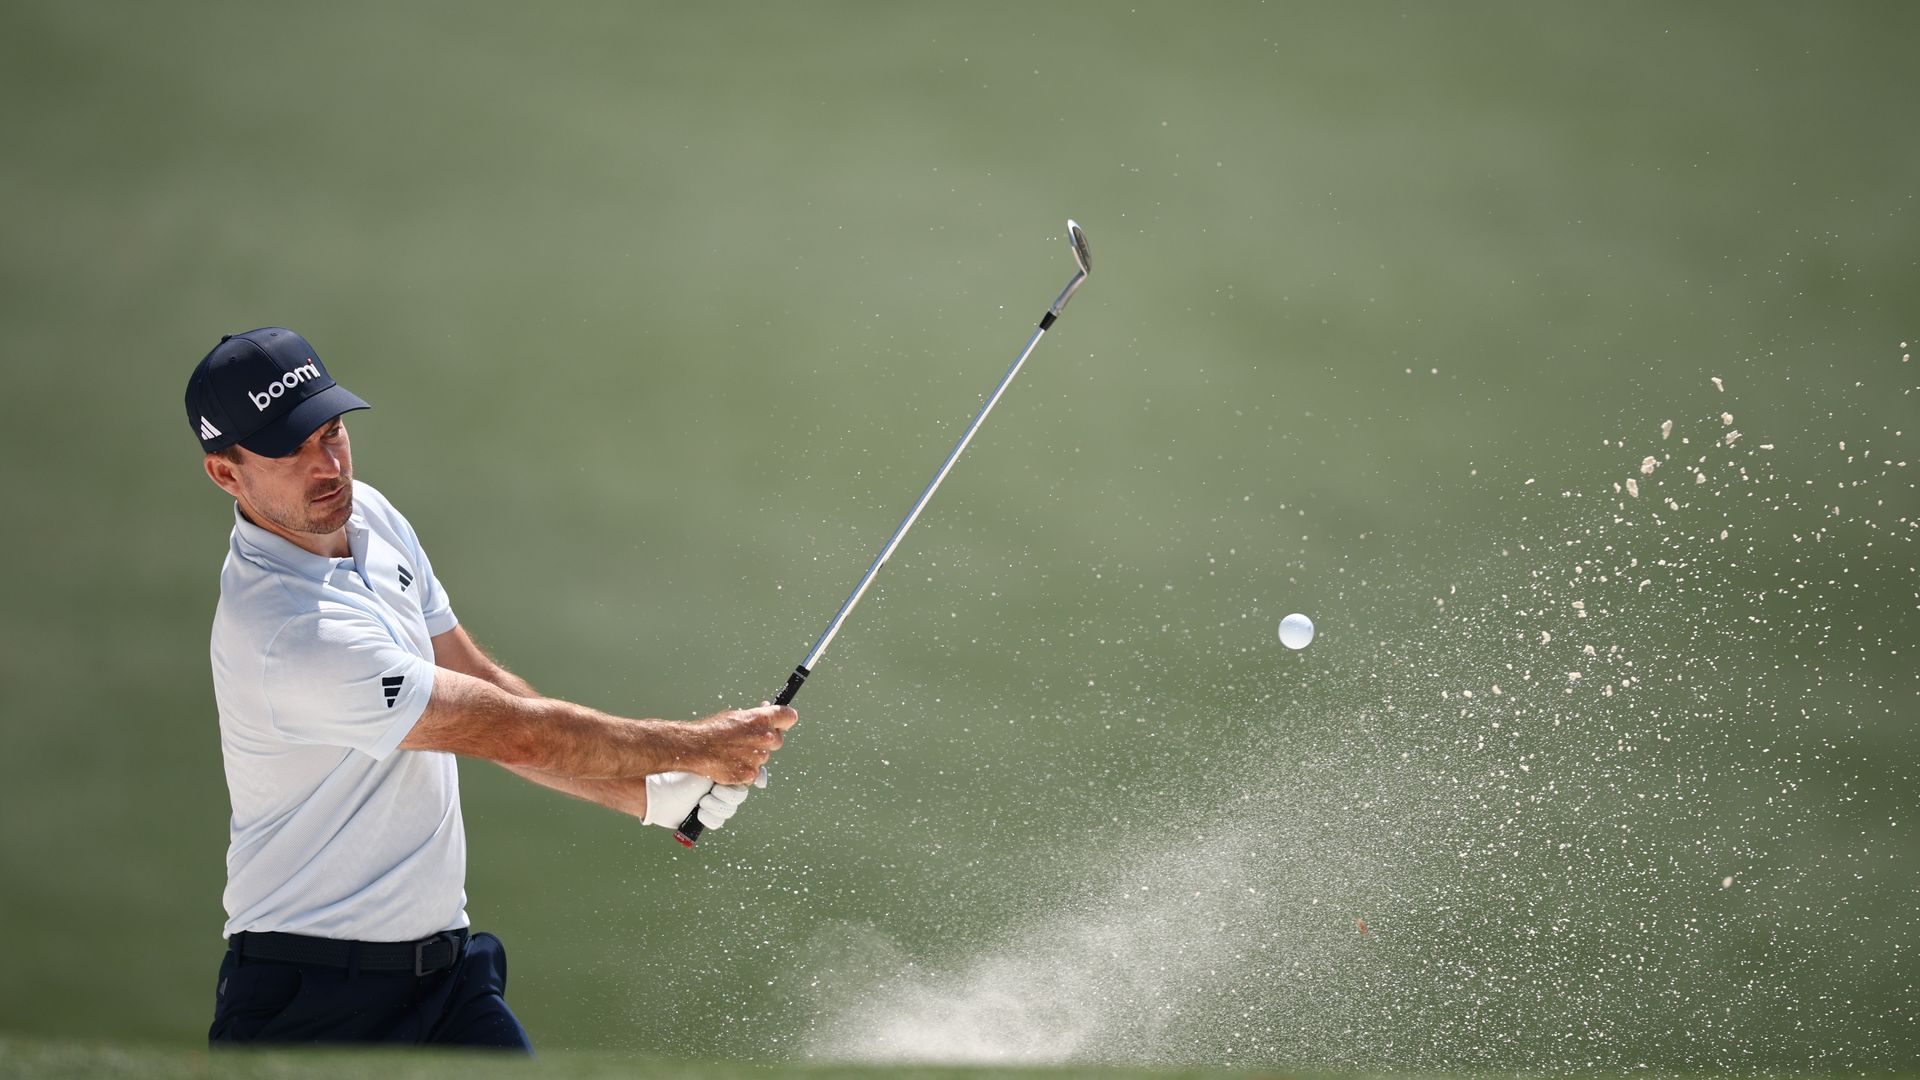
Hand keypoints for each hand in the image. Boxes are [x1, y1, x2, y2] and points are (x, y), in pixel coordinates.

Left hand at [640, 767, 769, 830]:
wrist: (660, 790)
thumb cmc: (684, 772)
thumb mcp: (711, 763)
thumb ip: (735, 763)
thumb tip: (760, 773)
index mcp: (725, 770)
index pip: (749, 777)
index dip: (747, 782)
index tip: (746, 783)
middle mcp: (721, 786)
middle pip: (739, 797)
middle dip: (726, 795)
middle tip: (712, 790)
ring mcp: (713, 803)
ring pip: (729, 811)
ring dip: (715, 806)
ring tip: (701, 801)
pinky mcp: (704, 817)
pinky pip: (717, 822)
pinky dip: (708, 817)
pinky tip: (698, 811)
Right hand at [688, 702, 796, 784]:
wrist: (695, 748)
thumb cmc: (713, 730)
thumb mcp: (736, 716)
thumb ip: (755, 717)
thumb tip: (766, 710)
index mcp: (762, 719)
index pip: (790, 716)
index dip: (785, 720)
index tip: (782, 723)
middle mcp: (765, 738)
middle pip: (778, 741)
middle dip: (766, 742)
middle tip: (747, 741)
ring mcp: (758, 758)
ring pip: (764, 758)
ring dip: (753, 757)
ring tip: (733, 753)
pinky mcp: (750, 774)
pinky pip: (753, 774)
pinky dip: (744, 771)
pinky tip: (731, 763)